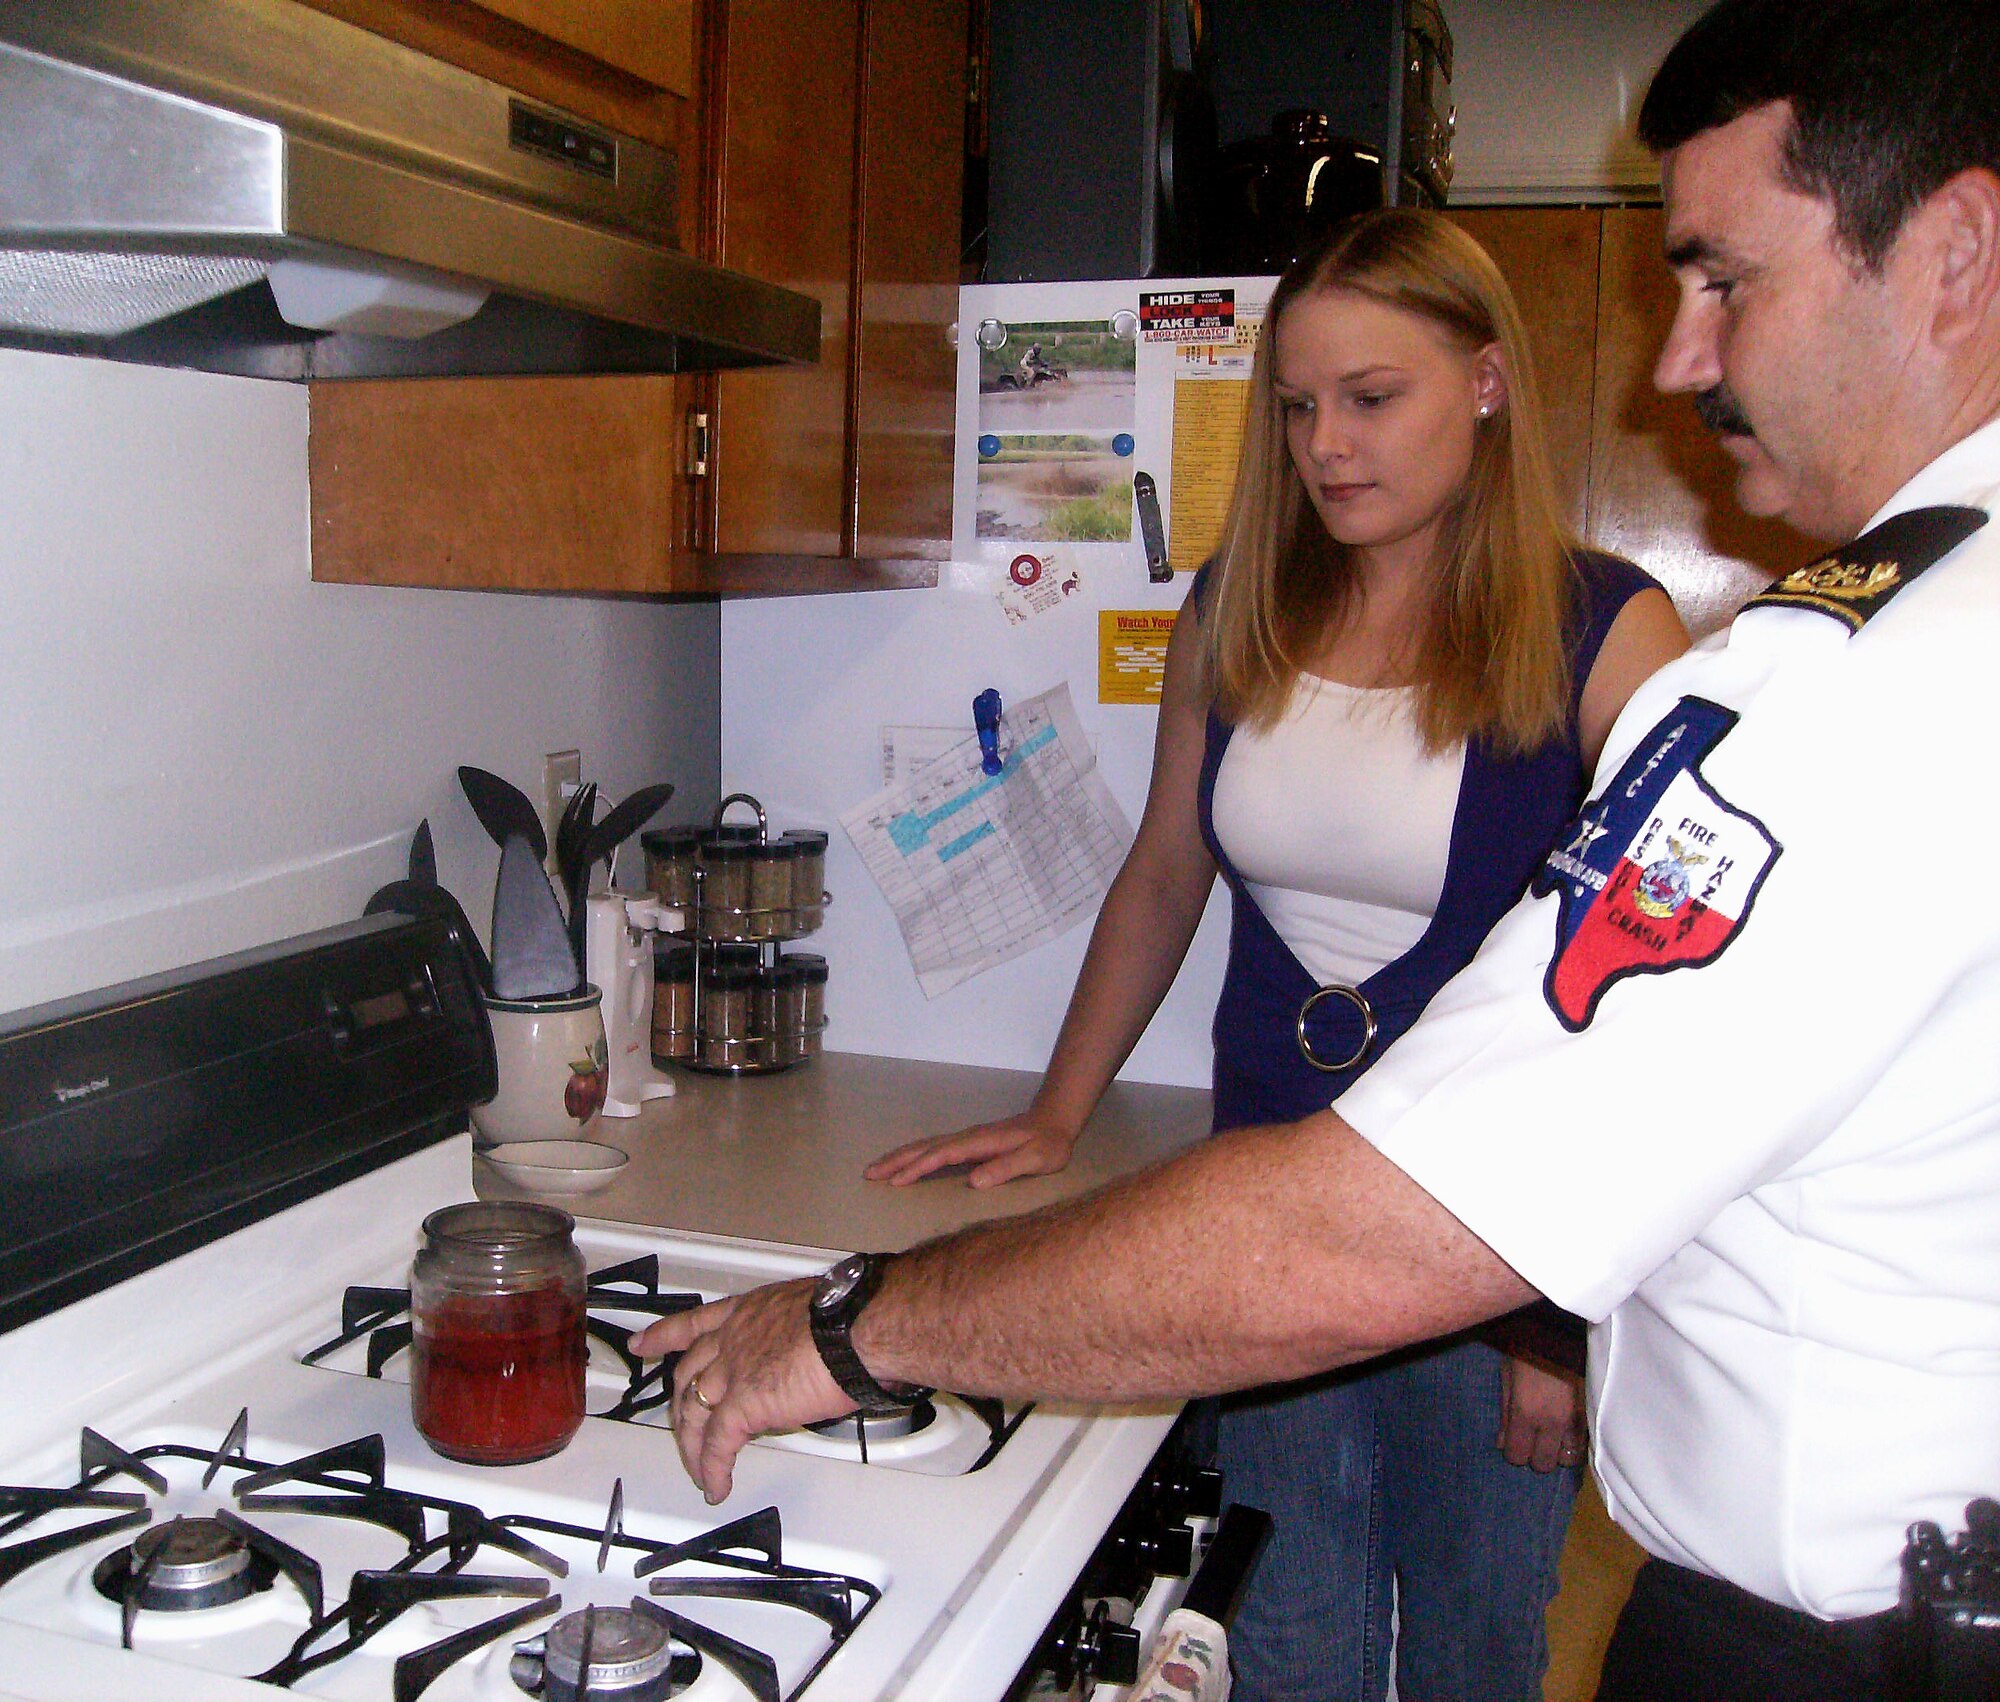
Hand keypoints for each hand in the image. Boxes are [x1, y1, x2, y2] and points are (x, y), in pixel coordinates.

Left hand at [631, 1280, 855, 1502]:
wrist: (856, 1327)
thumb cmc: (848, 1315)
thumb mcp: (809, 1313)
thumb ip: (793, 1337)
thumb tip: (808, 1356)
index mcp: (748, 1312)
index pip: (694, 1323)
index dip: (664, 1336)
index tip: (643, 1343)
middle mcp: (732, 1339)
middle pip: (687, 1375)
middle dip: (680, 1405)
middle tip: (678, 1425)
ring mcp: (733, 1371)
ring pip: (694, 1412)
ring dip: (693, 1445)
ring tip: (698, 1469)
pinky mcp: (743, 1405)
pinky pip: (718, 1444)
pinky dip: (713, 1468)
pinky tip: (715, 1484)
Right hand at [863, 1109, 1078, 1188]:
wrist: (1053, 1120)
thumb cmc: (1047, 1143)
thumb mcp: (1036, 1159)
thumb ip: (1006, 1168)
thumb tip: (974, 1181)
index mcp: (979, 1142)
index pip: (942, 1155)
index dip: (918, 1168)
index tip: (896, 1181)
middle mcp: (968, 1137)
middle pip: (925, 1147)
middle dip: (896, 1160)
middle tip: (868, 1173)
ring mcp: (966, 1138)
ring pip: (926, 1145)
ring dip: (899, 1156)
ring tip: (876, 1168)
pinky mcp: (967, 1143)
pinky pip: (933, 1148)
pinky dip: (913, 1155)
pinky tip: (905, 1163)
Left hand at [1497, 1354, 1585, 1472]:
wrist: (1565, 1325)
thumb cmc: (1529, 1344)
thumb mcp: (1508, 1375)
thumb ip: (1505, 1413)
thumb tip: (1502, 1443)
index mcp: (1525, 1412)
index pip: (1518, 1456)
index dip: (1515, 1451)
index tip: (1516, 1440)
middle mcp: (1552, 1423)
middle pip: (1544, 1464)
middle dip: (1537, 1455)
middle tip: (1536, 1437)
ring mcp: (1577, 1420)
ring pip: (1570, 1458)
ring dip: (1560, 1450)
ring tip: (1555, 1434)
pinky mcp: (1594, 1413)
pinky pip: (1586, 1442)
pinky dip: (1577, 1440)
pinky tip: (1570, 1426)